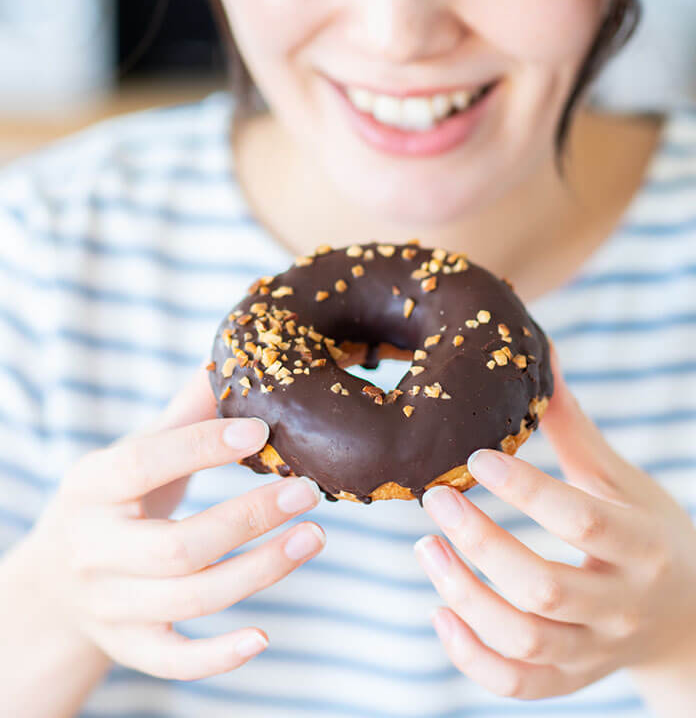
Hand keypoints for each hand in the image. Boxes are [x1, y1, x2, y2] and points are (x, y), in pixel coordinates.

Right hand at [23, 366, 324, 680]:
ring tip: (314, 537)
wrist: (55, 582)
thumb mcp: (131, 454)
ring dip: (259, 572)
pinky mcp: (129, 646)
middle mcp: (94, 550)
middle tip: (308, 492)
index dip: (202, 447)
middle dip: (249, 518)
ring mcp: (110, 604)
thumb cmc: (112, 502)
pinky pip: (173, 661)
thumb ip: (184, 416)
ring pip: (188, 600)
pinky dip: (217, 656)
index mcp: (91, 487)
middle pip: (177, 546)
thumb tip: (232, 359)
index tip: (262, 431)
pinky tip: (264, 636)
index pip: (144, 464)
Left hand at [415, 350, 695, 699]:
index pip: (581, 520)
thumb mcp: (624, 482)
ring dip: (463, 595)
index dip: (525, 489)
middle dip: (480, 542)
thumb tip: (544, 355)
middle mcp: (622, 606)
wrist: (688, 620)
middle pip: (543, 586)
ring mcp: (596, 651)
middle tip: (434, 498)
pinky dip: (471, 656)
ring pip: (523, 639)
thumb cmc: (651, 536)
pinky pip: (516, 684)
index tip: (475, 457)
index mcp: (643, 546)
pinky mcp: (572, 679)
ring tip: (424, 546)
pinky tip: (439, 612)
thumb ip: (575, 430)